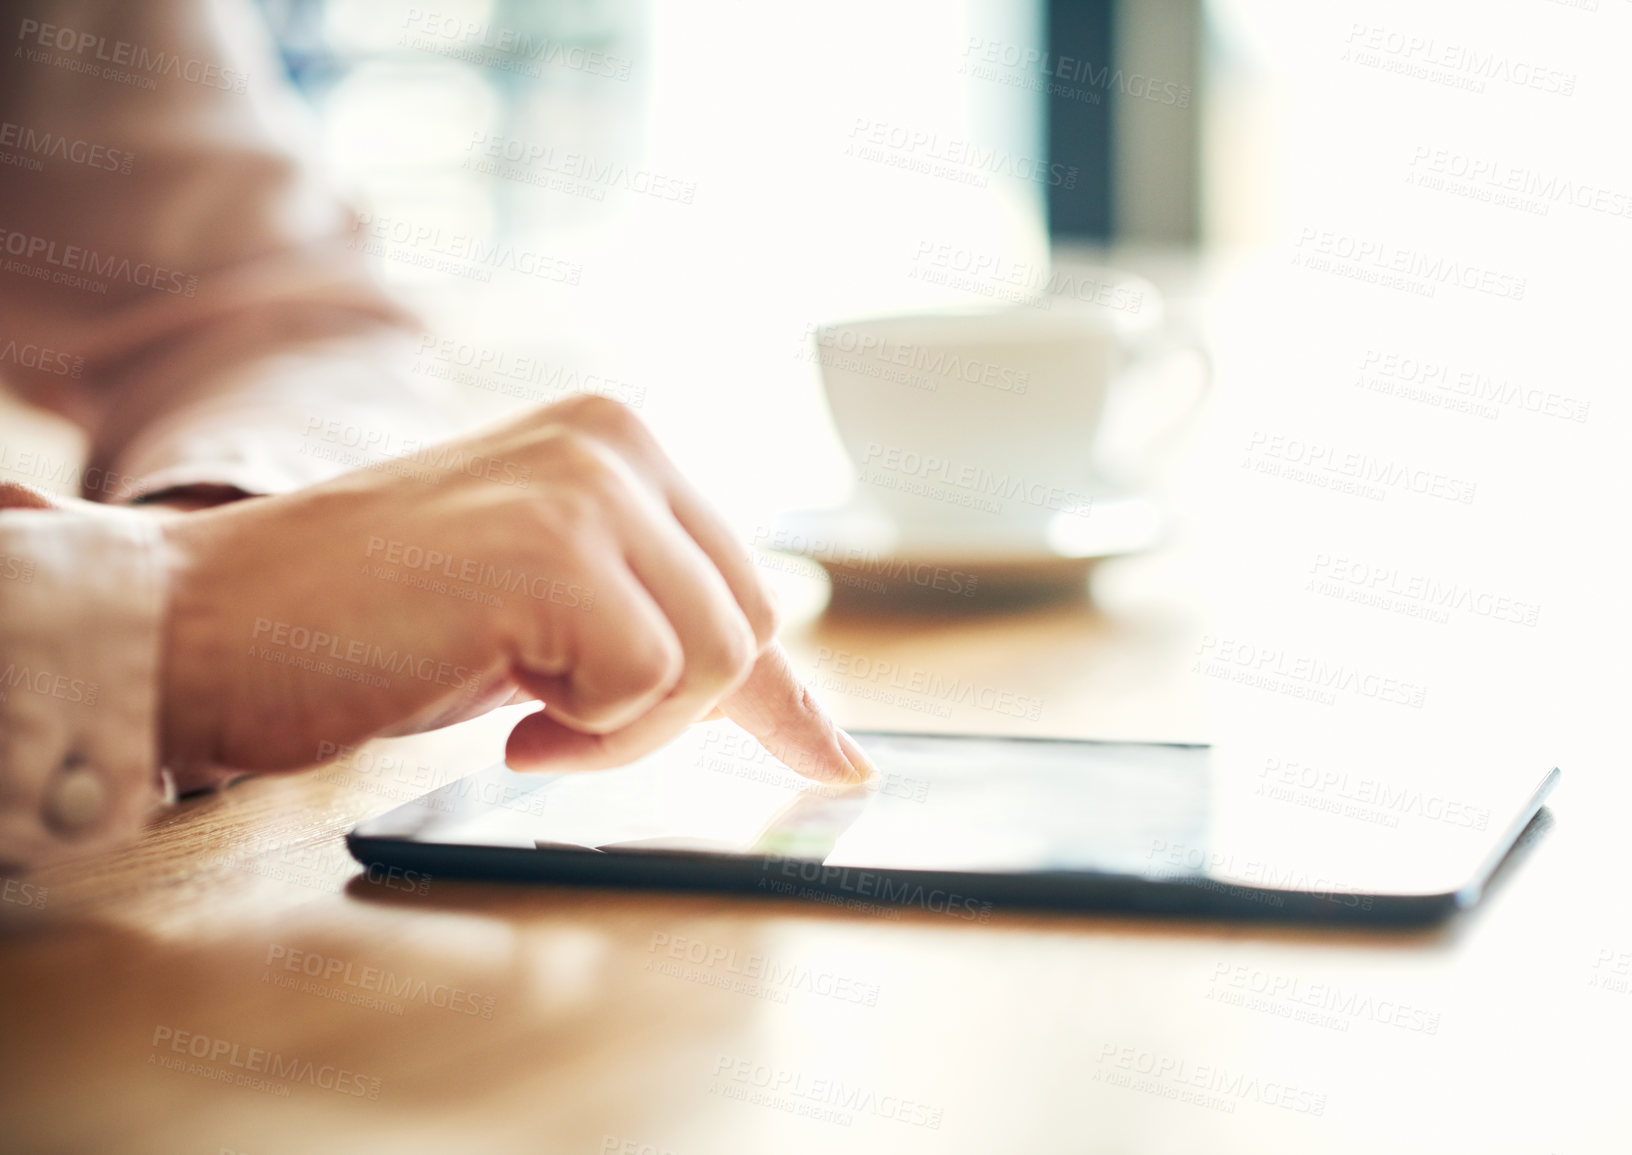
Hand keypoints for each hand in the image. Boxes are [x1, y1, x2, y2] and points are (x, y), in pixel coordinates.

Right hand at [156, 396, 872, 787]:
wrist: (208, 623)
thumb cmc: (367, 628)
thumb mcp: (542, 613)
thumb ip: (650, 625)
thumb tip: (802, 722)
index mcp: (618, 441)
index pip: (744, 587)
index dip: (787, 697)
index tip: (839, 767)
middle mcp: (618, 441)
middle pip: (747, 629)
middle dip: (668, 713)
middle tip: (556, 724)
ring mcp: (590, 488)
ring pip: (716, 663)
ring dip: (624, 730)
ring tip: (521, 717)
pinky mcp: (557, 552)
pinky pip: (652, 688)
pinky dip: (588, 736)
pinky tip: (503, 720)